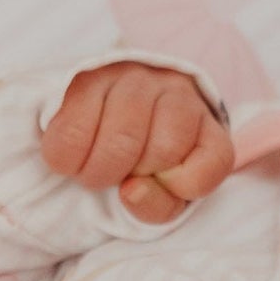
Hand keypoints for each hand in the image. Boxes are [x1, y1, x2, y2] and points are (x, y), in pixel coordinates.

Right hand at [39, 63, 231, 223]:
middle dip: (136, 179)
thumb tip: (131, 191)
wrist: (97, 118)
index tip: (164, 183)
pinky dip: (66, 160)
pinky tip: (70, 159)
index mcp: (205, 124)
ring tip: (93, 171)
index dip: (185, 185)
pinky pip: (73, 131)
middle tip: (118, 178)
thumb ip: (158, 206)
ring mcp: (132, 77)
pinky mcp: (86, 74)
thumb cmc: (139, 166)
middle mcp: (175, 91)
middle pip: (163, 152)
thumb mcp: (161, 196)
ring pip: (120, 141)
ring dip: (98, 173)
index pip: (213, 161)